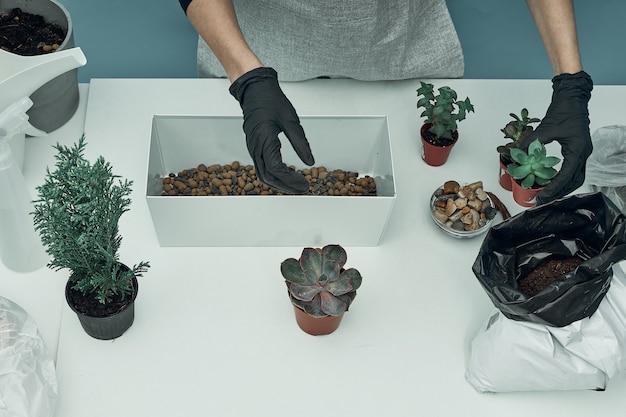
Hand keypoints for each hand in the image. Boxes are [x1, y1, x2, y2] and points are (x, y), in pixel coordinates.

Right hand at [229, 67, 313, 193]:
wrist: (254, 89)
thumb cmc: (271, 100)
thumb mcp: (291, 120)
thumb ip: (301, 143)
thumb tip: (310, 161)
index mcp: (264, 140)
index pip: (277, 169)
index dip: (291, 180)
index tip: (304, 184)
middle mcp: (255, 147)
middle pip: (268, 177)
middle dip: (285, 186)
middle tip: (301, 188)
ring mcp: (252, 147)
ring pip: (263, 174)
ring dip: (279, 183)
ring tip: (295, 184)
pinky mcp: (254, 146)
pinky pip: (261, 166)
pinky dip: (273, 174)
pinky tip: (286, 174)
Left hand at [518, 71, 592, 204]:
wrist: (572, 97)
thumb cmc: (563, 110)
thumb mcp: (544, 129)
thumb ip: (530, 144)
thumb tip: (515, 155)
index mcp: (577, 150)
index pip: (566, 176)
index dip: (554, 189)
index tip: (542, 198)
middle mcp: (583, 153)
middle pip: (574, 181)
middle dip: (559, 193)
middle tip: (543, 200)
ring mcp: (582, 152)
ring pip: (576, 177)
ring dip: (562, 187)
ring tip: (546, 194)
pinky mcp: (578, 150)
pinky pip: (573, 170)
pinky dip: (563, 178)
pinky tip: (551, 181)